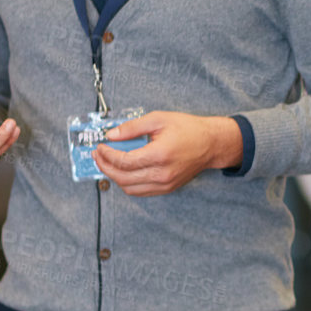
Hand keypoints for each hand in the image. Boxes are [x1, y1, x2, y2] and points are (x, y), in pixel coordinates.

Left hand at [93, 112, 239, 196]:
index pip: (124, 161)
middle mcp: (162, 173)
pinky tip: (123, 171)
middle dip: (105, 166)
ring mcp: (165, 184)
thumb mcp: (159, 119)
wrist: (212, 144)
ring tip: (108, 163)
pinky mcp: (167, 188)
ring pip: (129, 188)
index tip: (100, 146)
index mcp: (160, 154)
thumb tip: (111, 135)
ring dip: (114, 177)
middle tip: (98, 155)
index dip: (107, 155)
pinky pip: (140, 191)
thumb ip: (132, 127)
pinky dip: (127, 183)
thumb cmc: (189, 129)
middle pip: (122, 177)